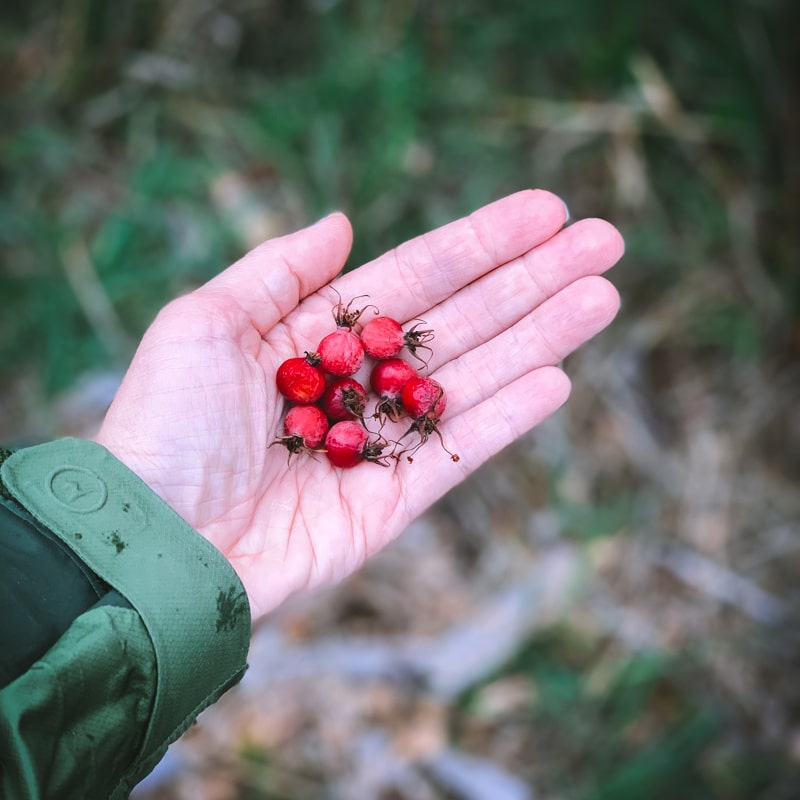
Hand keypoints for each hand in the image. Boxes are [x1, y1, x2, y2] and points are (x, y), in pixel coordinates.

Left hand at [94, 190, 623, 620]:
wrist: (156, 544)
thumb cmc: (166, 426)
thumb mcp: (205, 322)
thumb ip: (279, 269)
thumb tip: (343, 221)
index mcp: (319, 336)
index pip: (418, 278)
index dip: (481, 244)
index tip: (546, 211)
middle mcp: (361, 385)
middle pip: (463, 322)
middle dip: (533, 281)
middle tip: (604, 240)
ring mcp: (383, 444)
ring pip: (475, 380)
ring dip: (541, 337)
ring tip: (602, 295)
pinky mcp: (393, 503)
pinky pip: (460, 453)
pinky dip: (508, 417)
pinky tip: (558, 378)